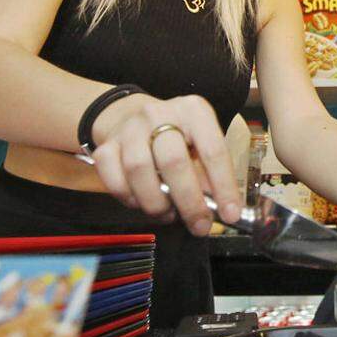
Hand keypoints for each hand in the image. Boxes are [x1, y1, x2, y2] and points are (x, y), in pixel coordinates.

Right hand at [88, 94, 241, 235]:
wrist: (130, 116)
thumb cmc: (176, 136)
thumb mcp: (199, 143)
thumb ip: (208, 172)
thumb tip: (220, 209)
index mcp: (193, 111)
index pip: (213, 150)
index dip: (224, 186)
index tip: (230, 213)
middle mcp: (160, 114)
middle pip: (173, 162)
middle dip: (189, 201)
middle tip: (199, 225)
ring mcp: (129, 129)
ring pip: (139, 171)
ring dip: (157, 203)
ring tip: (169, 214)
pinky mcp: (105, 146)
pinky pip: (114, 180)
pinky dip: (129, 199)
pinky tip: (142, 202)